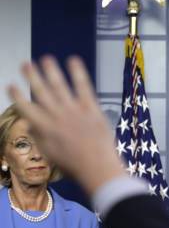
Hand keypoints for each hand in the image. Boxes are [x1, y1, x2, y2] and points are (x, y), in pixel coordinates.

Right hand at [8, 55, 125, 196]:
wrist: (98, 168)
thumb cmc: (75, 165)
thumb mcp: (50, 154)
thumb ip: (39, 137)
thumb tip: (30, 123)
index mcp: (44, 129)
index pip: (26, 108)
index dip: (17, 96)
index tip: (10, 84)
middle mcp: (57, 117)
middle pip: (42, 92)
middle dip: (32, 77)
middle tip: (25, 64)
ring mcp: (75, 111)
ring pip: (60, 86)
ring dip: (51, 71)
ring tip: (45, 59)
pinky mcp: (92, 109)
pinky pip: (84, 87)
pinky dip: (78, 73)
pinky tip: (73, 60)